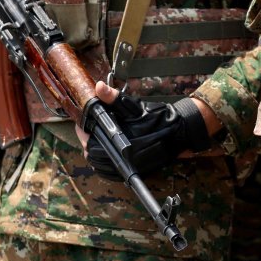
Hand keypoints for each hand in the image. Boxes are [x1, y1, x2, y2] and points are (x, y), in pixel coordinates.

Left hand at [83, 84, 214, 180]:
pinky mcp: (134, 171)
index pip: (92, 141)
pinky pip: (111, 173)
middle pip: (93, 154)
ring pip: (100, 165)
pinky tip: (103, 154)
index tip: (82, 124)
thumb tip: (99, 88)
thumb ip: (114, 98)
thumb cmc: (156, 118)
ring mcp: (129, 166)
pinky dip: (103, 165)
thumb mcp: (133, 105)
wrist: (179, 133)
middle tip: (87, 131)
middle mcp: (125, 157)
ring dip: (94, 153)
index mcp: (121, 140)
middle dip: (87, 142)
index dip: (83, 131)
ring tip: (94, 141)